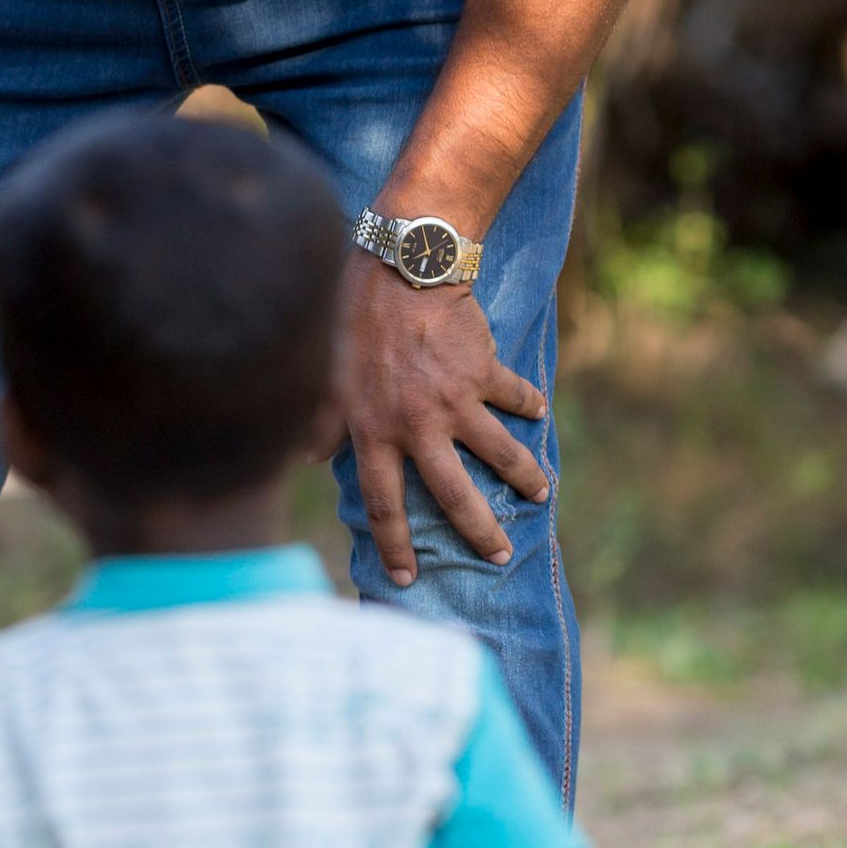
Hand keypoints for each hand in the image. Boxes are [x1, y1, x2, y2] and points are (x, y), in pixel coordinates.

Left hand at [337, 255, 548, 583]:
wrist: (402, 269)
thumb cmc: (354, 321)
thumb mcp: (327, 377)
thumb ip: (319, 422)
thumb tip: (306, 459)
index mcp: (375, 433)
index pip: (383, 505)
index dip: (395, 545)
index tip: (406, 577)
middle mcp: (417, 426)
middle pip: (452, 495)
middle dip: (477, 531)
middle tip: (498, 555)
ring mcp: (456, 401)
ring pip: (499, 453)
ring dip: (523, 476)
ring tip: (540, 493)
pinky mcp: (485, 372)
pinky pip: (514, 396)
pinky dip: (528, 404)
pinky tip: (538, 412)